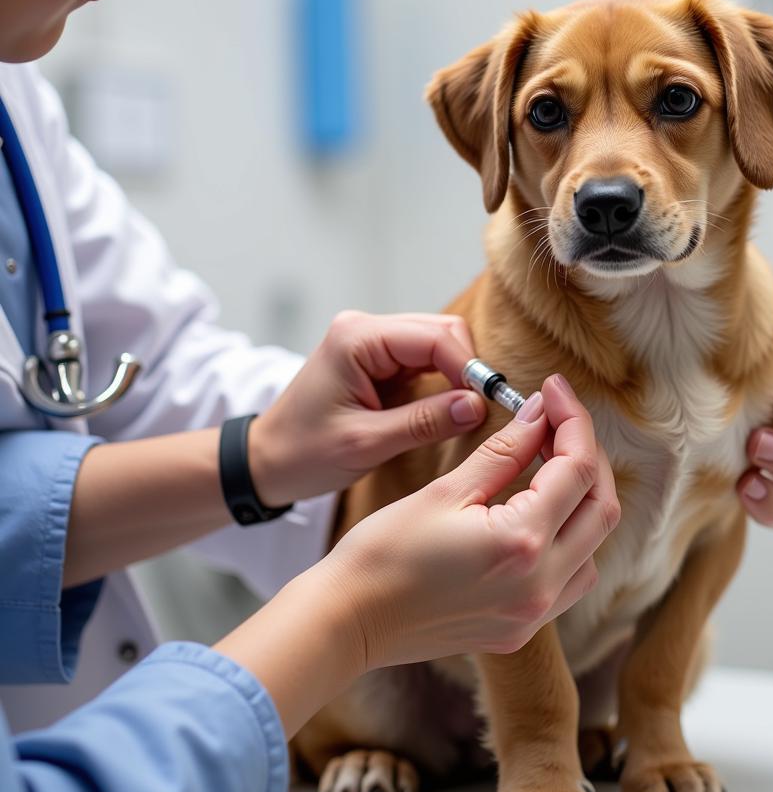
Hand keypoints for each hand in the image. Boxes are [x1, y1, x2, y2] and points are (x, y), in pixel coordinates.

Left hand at [249, 311, 488, 505]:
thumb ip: (425, 422)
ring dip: (456, 375)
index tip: (489, 403)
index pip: (434, 337)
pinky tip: (446, 408)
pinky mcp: (377, 359)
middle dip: (466, 368)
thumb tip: (476, 406)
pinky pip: (423, 360)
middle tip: (479, 410)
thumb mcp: (367, 443)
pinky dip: (442, 381)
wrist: (266, 462)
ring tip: (465, 412)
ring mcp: (371, 342)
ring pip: (437, 343)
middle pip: (441, 331)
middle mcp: (365, 329)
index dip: (468, 368)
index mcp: (357, 339)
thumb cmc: (304, 454)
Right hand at [322, 375, 619, 668]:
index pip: (578, 469)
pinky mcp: (522, 629)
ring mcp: (535, 615)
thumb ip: (504, 451)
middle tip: (557, 419)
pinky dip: (571, 538)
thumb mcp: (445, 491)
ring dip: (583, 499)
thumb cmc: (383, 554)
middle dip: (587, 455)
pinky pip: (572, 578)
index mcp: (521, 543)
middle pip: (602, 508)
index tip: (554, 390)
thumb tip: (540, 414)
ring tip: (551, 462)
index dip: (573, 420)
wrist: (349, 620)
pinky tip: (541, 513)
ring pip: (594, 546)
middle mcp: (541, 586)